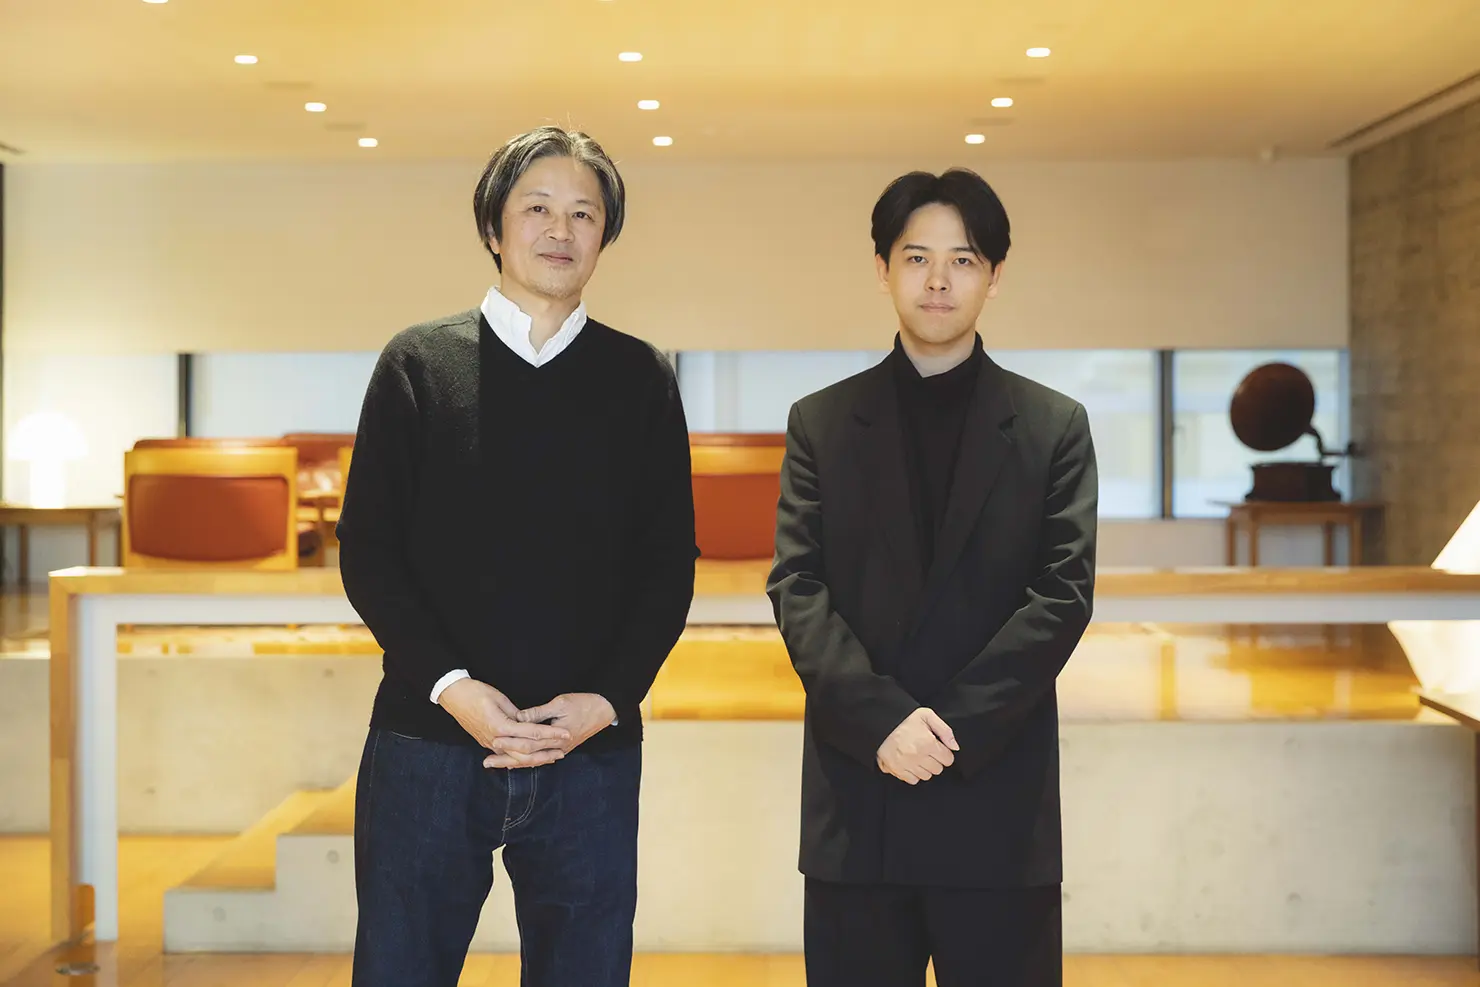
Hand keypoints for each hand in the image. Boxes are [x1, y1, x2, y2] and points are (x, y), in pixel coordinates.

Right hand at [438, 678, 570, 768]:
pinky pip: (507, 755)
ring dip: (535, 759)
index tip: (565, 733)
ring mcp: (489, 743)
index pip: (531, 733)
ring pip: (516, 758)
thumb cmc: (475, 692)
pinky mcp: (487, 743)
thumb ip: (517, 714)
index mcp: (500, 726)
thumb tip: (530, 722)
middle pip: (526, 752)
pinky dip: (521, 758)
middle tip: (563, 750)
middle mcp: (495, 739)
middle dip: (546, 752)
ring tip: (552, 757)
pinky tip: (532, 759)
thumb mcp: (500, 699)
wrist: (453, 696)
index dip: (550, 734)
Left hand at [496, 693, 616, 765]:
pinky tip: (517, 761)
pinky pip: (541, 758)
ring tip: (496, 765)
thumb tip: (518, 718)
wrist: (606, 709)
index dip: (509, 743)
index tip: (492, 740)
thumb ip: (538, 714)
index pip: (527, 744)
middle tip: (486, 762)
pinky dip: (527, 760)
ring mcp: (561, 750)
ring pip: (533, 760)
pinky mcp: (563, 748)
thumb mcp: (560, 703)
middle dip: (506, 759)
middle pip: (527, 757)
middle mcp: (557, 748)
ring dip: (514, 763)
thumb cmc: (584, 703)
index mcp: (556, 738)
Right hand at [875, 708, 958, 784]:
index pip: (948, 759)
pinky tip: (910, 763)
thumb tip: (955, 747)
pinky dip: (913, 773)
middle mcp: (918, 756)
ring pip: (927, 776)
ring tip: (918, 756)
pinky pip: (913, 780)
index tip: (938, 748)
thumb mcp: (926, 715)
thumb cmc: (904, 719)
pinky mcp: (897, 770)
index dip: (944, 753)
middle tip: (927, 751)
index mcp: (927, 743)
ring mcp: (907, 765)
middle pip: (938, 769)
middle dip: (935, 760)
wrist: (879, 723)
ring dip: (925, 768)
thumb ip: (944, 730)